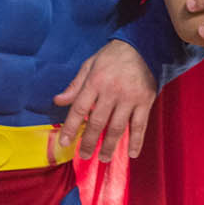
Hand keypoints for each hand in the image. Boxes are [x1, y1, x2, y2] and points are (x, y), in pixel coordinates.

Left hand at [55, 39, 155, 160]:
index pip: (79, 109)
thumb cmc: (112, 56)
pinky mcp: (145, 101)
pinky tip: (132, 153)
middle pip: (98, 122)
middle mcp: (112, 91)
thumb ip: (75, 85)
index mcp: (95, 81)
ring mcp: (130, 97)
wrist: (142, 46)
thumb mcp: (90, 65)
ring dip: (109, 146)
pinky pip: (140, 125)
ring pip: (117, 127)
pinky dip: (136, 141)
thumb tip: (58, 101)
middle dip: (89, 142)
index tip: (65, 142)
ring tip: (103, 158)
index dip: (71, 127)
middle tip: (84, 155)